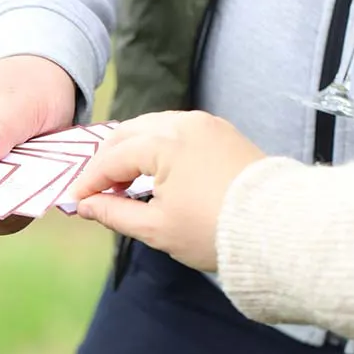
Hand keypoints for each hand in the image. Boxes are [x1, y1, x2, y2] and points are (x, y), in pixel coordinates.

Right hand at [68, 111, 264, 270]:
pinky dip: (158, 147)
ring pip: (153, 128)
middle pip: (128, 134)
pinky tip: (155, 173)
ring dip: (132, 152)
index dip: (89, 181)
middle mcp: (184, 123)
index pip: (112, 158)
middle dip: (107, 161)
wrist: (277, 229)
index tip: (75, 201)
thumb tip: (84, 205)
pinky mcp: (223, 133)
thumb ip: (113, 212)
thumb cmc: (213, 231)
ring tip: (124, 184)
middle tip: (97, 192)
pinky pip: (178, 131)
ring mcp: (206, 124)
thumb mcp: (156, 228)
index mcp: (164, 142)